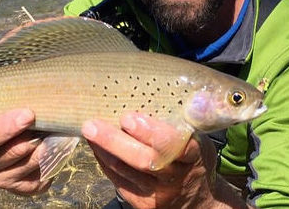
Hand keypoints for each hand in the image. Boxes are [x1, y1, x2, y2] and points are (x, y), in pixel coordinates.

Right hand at [0, 109, 51, 195]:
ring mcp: (0, 180)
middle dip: (31, 140)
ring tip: (55, 135)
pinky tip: (53, 152)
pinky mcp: (18, 187)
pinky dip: (47, 167)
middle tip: (49, 126)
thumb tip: (28, 104)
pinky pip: (35, 182)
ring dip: (43, 152)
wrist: (4, 134)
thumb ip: (5, 104)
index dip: (5, 129)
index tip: (28, 115)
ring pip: (25, 167)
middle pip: (9, 156)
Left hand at [81, 112, 244, 207]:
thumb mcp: (197, 139)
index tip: (129, 117)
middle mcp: (175, 177)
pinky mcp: (143, 204)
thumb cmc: (192, 158)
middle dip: (115, 141)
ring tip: (89, 130)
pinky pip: (119, 182)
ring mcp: (159, 194)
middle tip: (92, 124)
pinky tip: (97, 147)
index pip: (173, 144)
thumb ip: (181, 121)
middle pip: (143, 161)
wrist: (198, 200)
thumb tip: (157, 90)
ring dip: (103, 149)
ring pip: (125, 171)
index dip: (150, 132)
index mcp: (192, 156)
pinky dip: (105, 162)